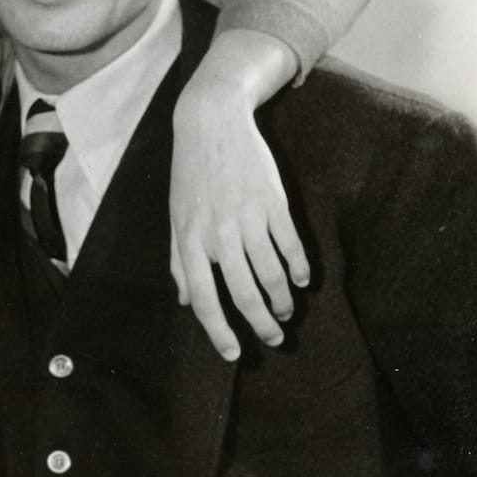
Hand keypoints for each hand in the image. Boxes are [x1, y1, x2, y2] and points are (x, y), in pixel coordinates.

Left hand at [170, 34, 310, 360]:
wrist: (211, 123)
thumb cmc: (190, 174)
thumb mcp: (175, 216)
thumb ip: (179, 260)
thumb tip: (184, 300)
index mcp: (188, 239)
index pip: (203, 298)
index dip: (218, 331)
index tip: (232, 354)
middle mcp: (217, 234)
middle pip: (243, 293)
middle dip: (260, 324)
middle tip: (274, 340)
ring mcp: (247, 218)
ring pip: (271, 274)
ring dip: (281, 300)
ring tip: (286, 312)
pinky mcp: (274, 204)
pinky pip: (291, 247)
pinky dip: (298, 269)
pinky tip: (301, 281)